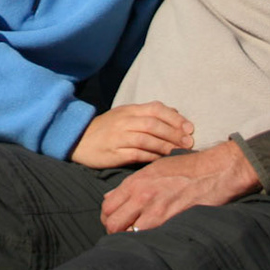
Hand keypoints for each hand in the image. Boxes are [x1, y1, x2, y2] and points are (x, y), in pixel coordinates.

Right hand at [68, 102, 194, 169]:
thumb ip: (148, 115)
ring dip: (166, 146)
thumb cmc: (107, 129)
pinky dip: (152, 157)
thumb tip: (176, 114)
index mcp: (129, 110)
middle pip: (153, 124)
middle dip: (174, 133)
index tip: (190, 128)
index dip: (175, 118)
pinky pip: (137, 154)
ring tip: (180, 152)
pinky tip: (162, 160)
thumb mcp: (125, 115)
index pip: (155, 108)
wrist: (79, 140)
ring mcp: (118, 137)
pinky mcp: (114, 153)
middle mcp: (124, 121)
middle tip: (189, 142)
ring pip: (147, 139)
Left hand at [98, 140, 260, 232]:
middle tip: (121, 233)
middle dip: (113, 230)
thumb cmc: (185, 169)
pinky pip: (148, 237)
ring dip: (129, 238)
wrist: (214, 171)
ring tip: (135, 238)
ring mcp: (155, 210)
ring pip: (127, 233)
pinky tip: (151, 239)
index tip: (113, 221)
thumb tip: (110, 198)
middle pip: (112, 223)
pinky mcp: (170, 220)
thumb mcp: (153, 169)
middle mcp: (141, 196)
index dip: (107, 217)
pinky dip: (146, 241)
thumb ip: (131, 185)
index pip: (107, 206)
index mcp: (135, 182)